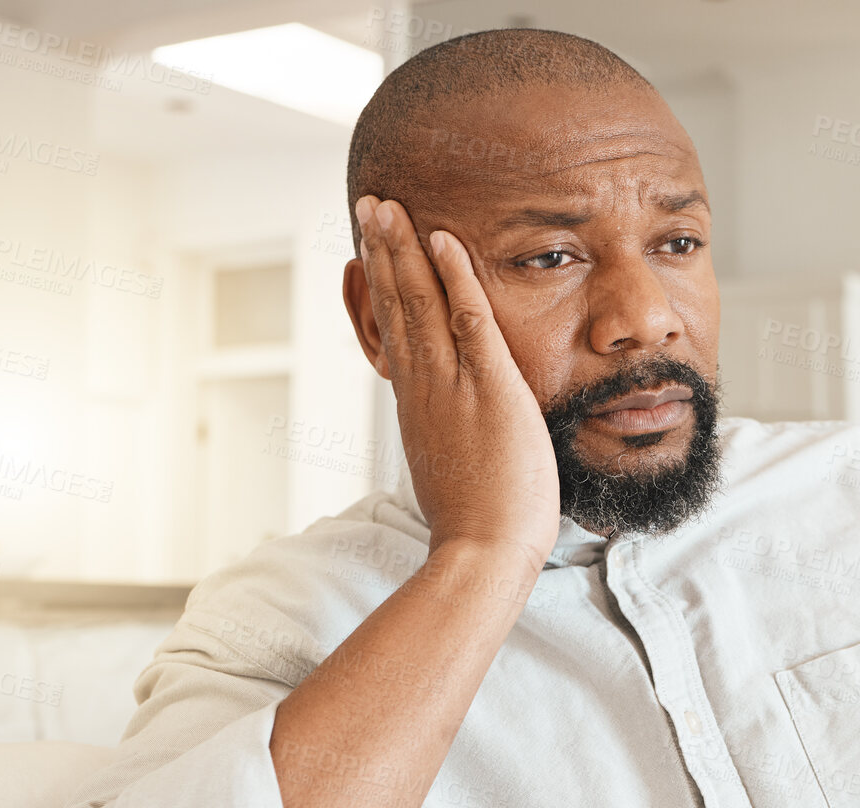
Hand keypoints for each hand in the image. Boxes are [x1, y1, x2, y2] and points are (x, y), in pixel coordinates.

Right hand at [354, 196, 561, 573]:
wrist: (482, 551)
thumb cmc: (478, 521)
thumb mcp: (450, 466)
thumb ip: (447, 434)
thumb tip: (446, 428)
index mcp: (418, 404)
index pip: (395, 332)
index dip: (381, 286)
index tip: (370, 249)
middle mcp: (424, 387)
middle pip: (395, 305)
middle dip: (381, 251)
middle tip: (369, 205)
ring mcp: (453, 385)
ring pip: (419, 303)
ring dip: (404, 249)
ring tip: (387, 206)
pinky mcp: (490, 389)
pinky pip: (469, 320)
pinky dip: (455, 277)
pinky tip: (443, 240)